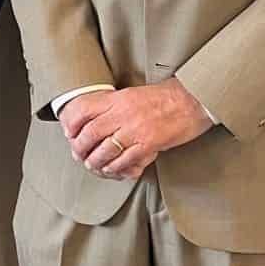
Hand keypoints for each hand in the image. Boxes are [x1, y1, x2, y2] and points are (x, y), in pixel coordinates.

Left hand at [62, 79, 212, 179]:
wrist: (194, 100)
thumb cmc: (167, 97)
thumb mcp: (134, 94)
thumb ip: (115, 106)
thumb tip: (96, 119)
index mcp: (119, 99)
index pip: (84, 110)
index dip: (72, 124)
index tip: (70, 133)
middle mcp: (123, 113)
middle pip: (90, 134)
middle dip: (80, 148)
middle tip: (79, 155)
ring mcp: (135, 129)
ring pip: (104, 151)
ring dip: (96, 162)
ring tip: (94, 165)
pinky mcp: (149, 144)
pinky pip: (125, 161)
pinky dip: (116, 169)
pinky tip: (113, 170)